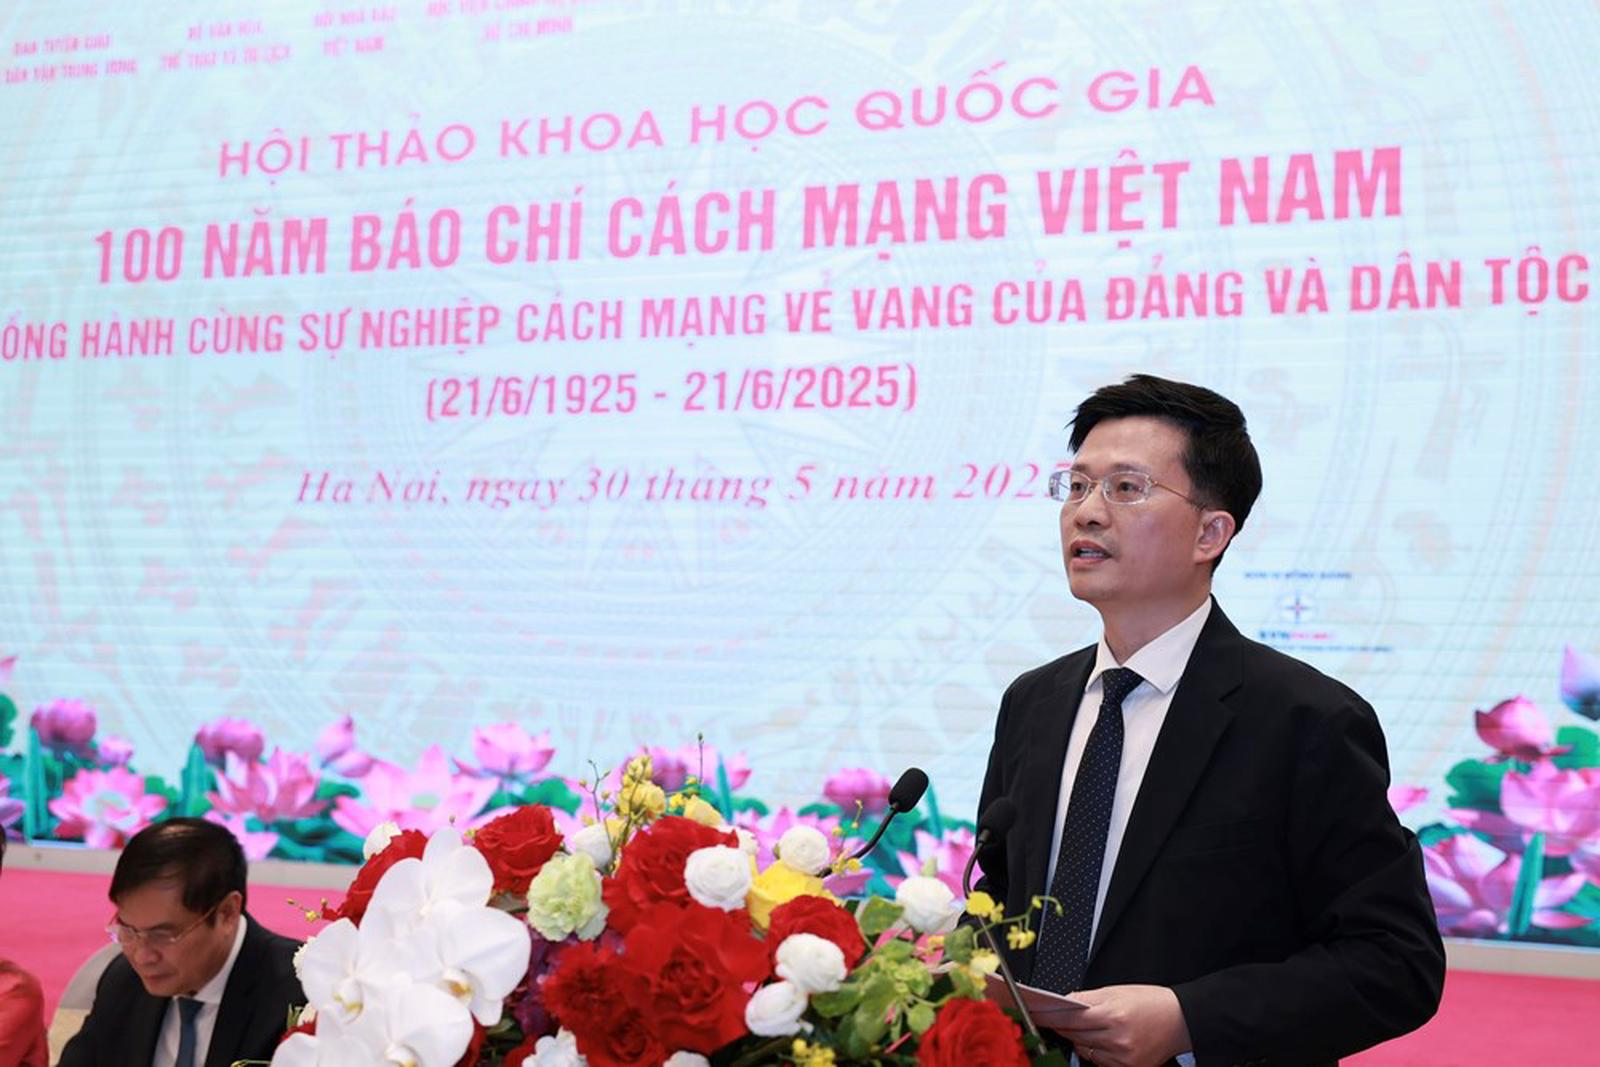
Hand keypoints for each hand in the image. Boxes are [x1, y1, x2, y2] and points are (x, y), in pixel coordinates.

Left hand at [1046, 984, 1190, 1066]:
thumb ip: (1086, 998)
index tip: (1033, 1011)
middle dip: (1061, 1025)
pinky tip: (1103, 1039)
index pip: (1068, 1018)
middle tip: (1054, 1014)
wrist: (1182, 1020)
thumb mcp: (1116, 991)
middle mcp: (1117, 1039)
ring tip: (1089, 1025)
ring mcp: (1122, 1058)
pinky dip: (1095, 1050)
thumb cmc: (1151, 1002)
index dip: (1047, 1015)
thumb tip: (1062, 1002)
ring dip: (1079, 1038)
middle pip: (1074, 1035)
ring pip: (1084, 1049)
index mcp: (1113, 1015)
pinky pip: (1098, 1060)